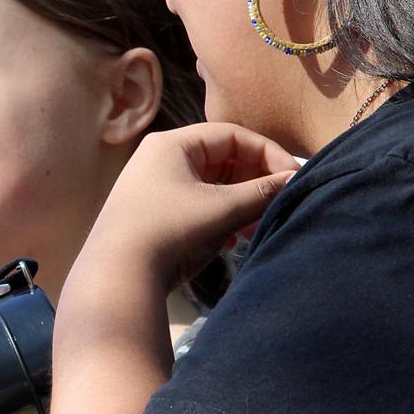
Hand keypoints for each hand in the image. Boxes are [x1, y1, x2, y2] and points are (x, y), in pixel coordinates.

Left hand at [99, 123, 298, 287]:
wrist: (118, 277)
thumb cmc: (171, 231)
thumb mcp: (223, 209)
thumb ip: (262, 192)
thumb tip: (294, 180)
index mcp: (172, 145)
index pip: (232, 136)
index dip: (268, 155)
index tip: (293, 178)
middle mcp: (160, 160)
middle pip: (221, 160)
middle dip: (254, 182)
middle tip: (278, 204)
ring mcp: (154, 188)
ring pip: (211, 186)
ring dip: (239, 204)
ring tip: (256, 227)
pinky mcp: (154, 216)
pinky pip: (197, 206)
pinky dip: (219, 218)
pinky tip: (232, 240)